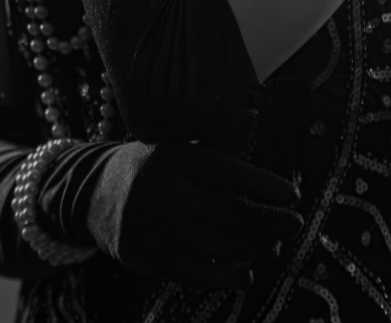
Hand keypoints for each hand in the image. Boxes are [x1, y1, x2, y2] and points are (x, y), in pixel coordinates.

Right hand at [85, 140, 302, 289]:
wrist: (94, 193)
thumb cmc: (150, 165)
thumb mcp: (179, 146)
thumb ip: (219, 137)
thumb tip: (253, 113)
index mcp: (175, 160)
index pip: (228, 171)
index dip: (265, 184)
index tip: (294, 193)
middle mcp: (165, 194)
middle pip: (228, 212)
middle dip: (268, 220)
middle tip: (295, 223)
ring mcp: (155, 230)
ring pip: (216, 247)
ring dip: (253, 248)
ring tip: (276, 245)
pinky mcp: (148, 260)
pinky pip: (195, 275)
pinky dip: (225, 276)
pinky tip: (247, 272)